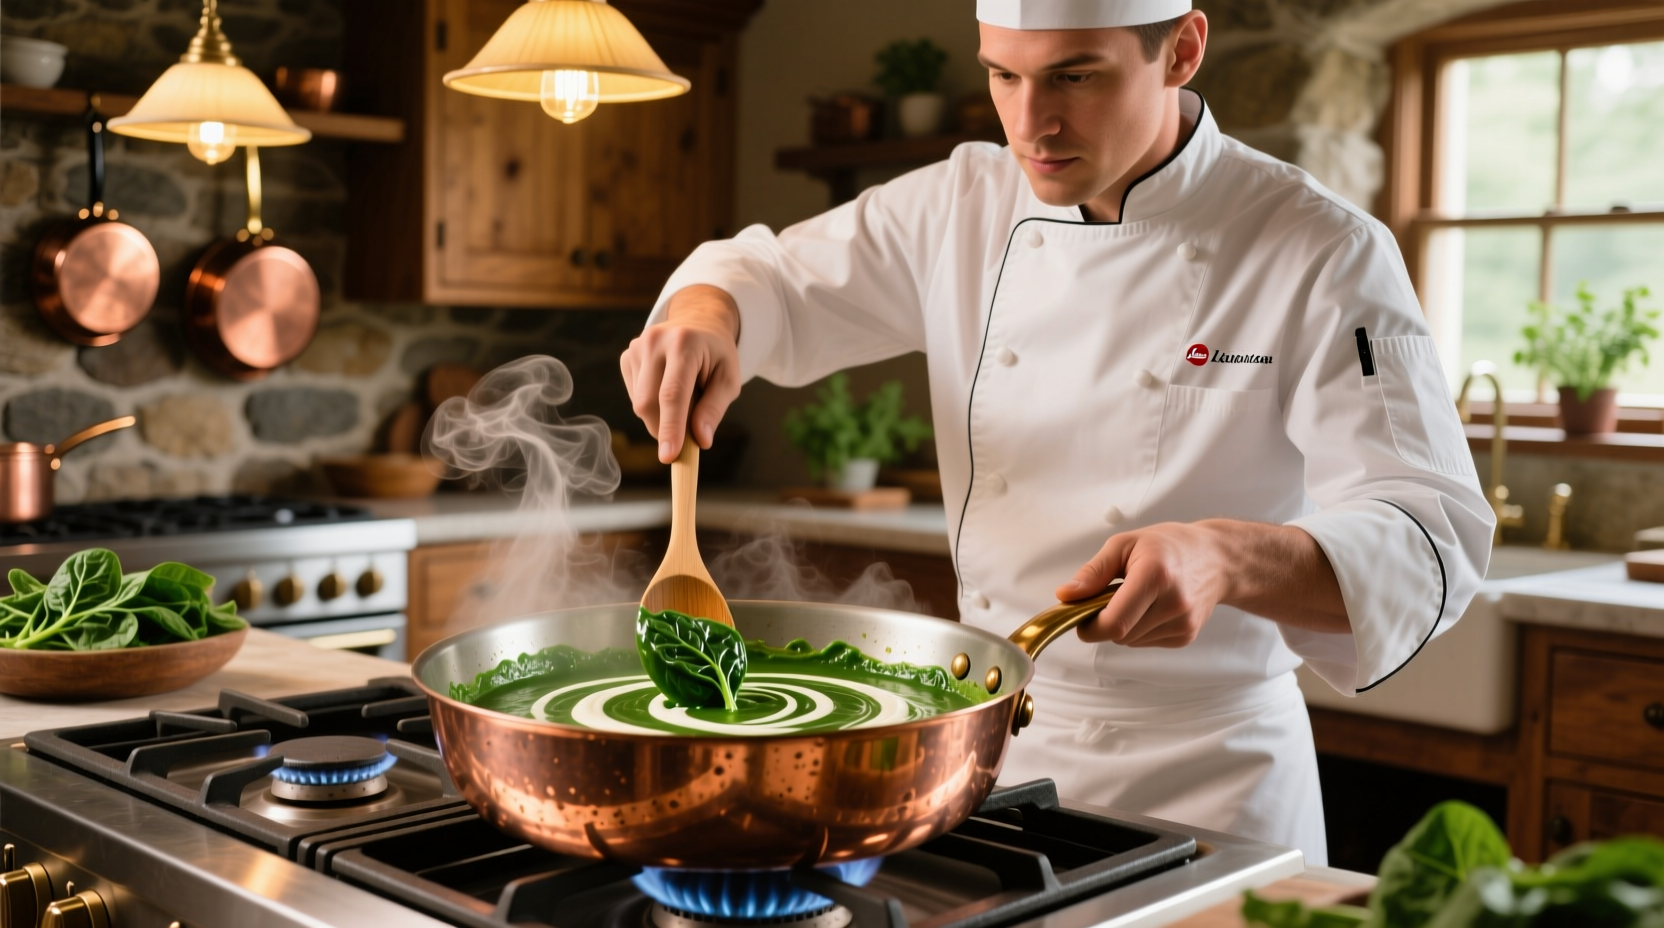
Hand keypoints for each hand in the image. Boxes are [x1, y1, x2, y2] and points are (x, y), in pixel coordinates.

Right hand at [620, 285, 742, 462]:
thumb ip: (714, 409)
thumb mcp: (728, 379)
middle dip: (665, 429)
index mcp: (684, 343)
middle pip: (649, 403)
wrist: (698, 323)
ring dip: (661, 416)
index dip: (671, 428)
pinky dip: (652, 405)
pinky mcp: (627, 356)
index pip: (672, 394)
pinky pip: (635, 397)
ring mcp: (636, 347)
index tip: (668, 457)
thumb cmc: (717, 355)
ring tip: (684, 397)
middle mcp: (654, 341)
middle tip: (687, 434)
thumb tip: (701, 440)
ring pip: (640, 404)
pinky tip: (667, 389)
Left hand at [1055, 522, 1231, 647]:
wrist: (1218, 559)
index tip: (1081, 616)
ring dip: (1122, 626)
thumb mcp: (1125, 545)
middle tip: (1109, 597)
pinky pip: (1146, 642)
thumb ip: (1093, 572)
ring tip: (1136, 597)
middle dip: (1104, 622)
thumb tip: (1065, 595)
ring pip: (1131, 641)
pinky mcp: (1187, 636)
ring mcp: (1183, 623)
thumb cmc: (1169, 546)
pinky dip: (1139, 629)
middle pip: (1119, 635)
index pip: (1114, 622)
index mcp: (1155, 576)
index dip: (1090, 627)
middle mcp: (1174, 603)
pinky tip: (1151, 607)